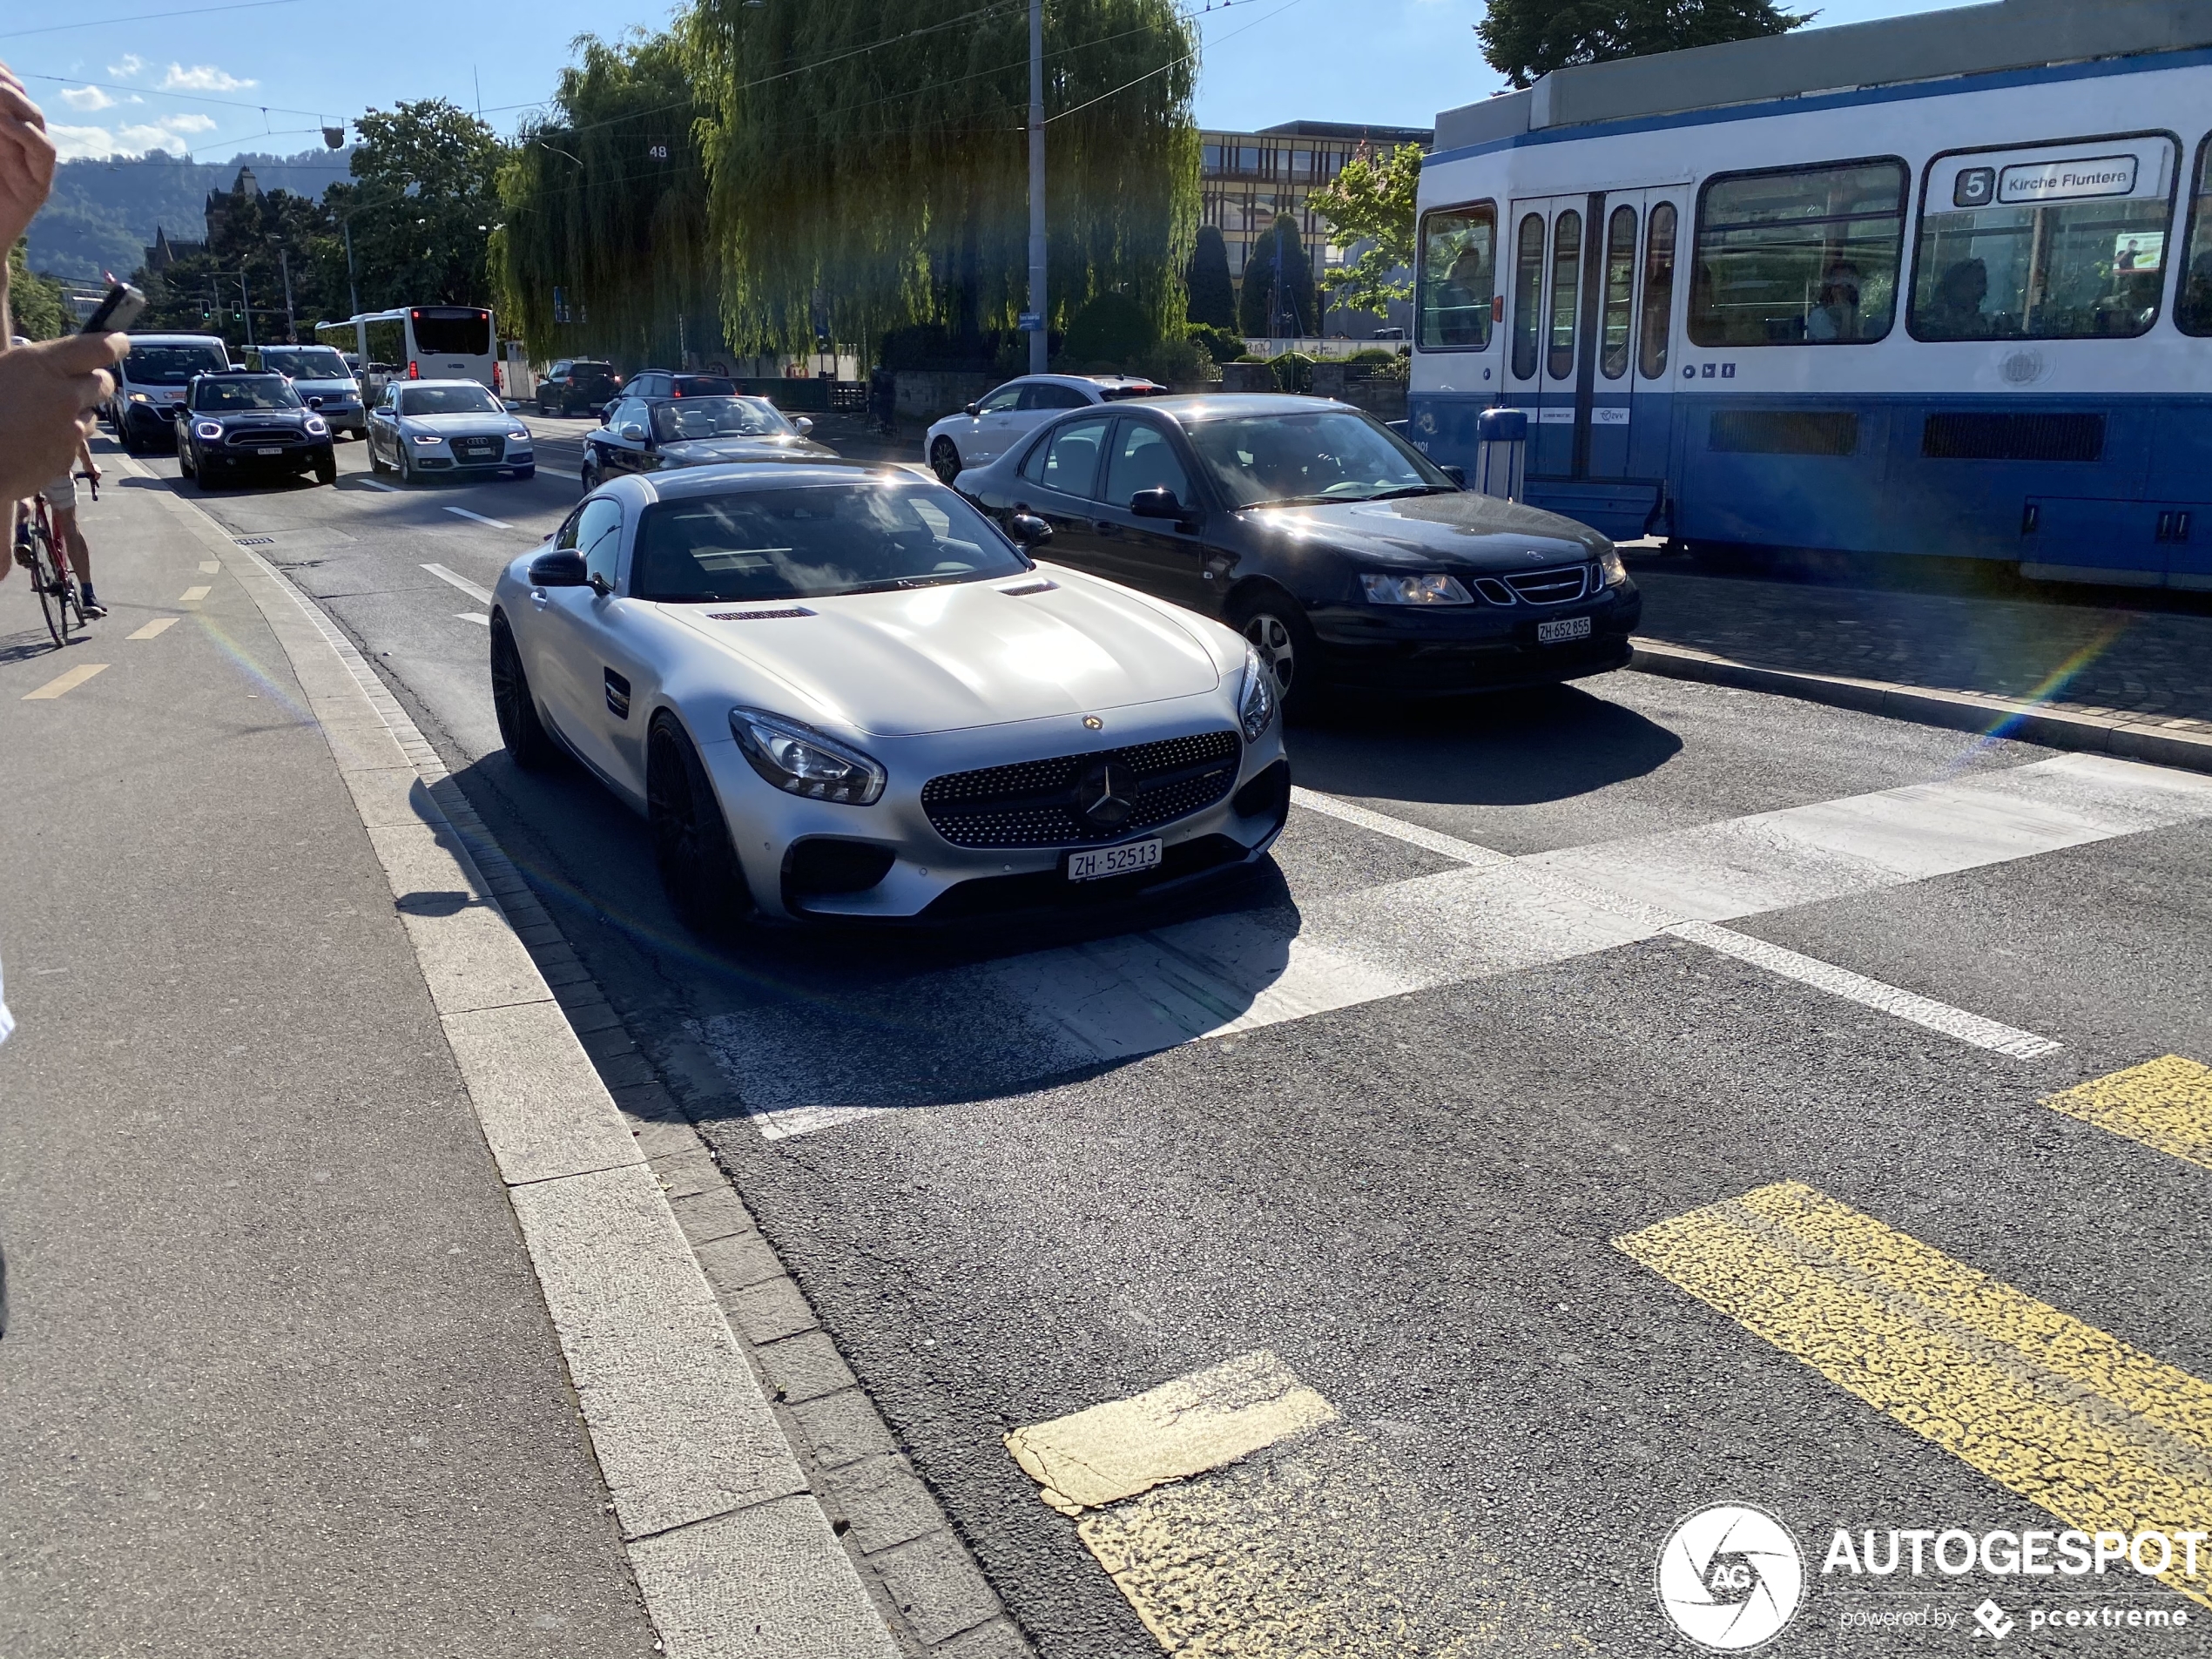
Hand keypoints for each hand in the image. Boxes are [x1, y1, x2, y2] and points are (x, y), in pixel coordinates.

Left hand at [0, 62, 54, 252]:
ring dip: (12, 101)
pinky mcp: (38, 187)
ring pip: (34, 120)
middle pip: (20, 100)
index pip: (7, 90)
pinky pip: (43, 152)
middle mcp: (16, 143)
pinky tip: (3, 122)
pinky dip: (25, 133)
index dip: (1, 71)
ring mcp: (30, 164)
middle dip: (4, 81)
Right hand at [0, 333, 127, 504]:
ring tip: (43, 419)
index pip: (98, 348)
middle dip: (94, 382)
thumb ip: (33, 369)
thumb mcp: (1, 372)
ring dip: (78, 414)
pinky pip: (76, 442)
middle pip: (104, 382)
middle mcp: (64, 395)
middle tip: (73, 386)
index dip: (115, 344)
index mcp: (39, 365)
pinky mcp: (68, 456)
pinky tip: (36, 441)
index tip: (122, 342)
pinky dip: (64, 440)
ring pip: (92, 415)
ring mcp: (70, 428)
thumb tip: (54, 365)